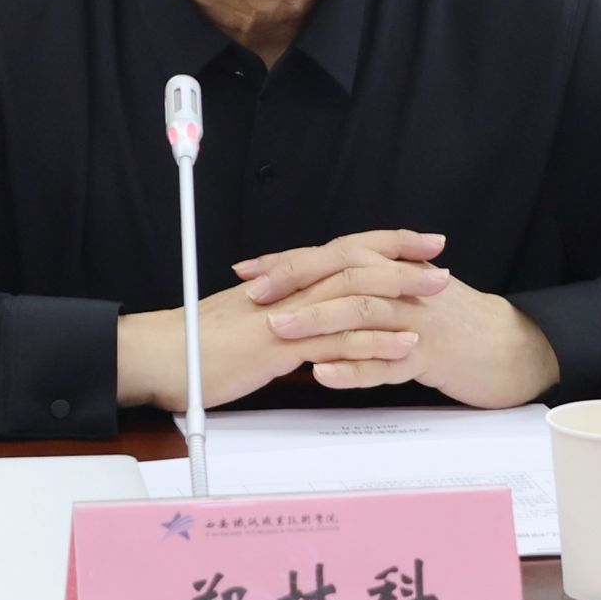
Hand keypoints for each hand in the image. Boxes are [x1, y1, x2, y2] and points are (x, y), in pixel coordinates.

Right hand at [116, 231, 447, 410]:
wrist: (160, 357)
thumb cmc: (198, 349)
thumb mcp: (248, 327)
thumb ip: (283, 323)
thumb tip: (311, 333)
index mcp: (284, 282)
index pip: (341, 251)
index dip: (383, 243)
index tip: (420, 242)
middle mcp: (289, 291)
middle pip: (354, 264)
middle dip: (402, 260)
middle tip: (440, 257)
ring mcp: (286, 316)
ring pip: (353, 296)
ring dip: (400, 293)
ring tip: (437, 293)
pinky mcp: (280, 346)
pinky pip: (336, 341)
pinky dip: (375, 342)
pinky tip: (405, 347)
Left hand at [243, 239, 559, 408]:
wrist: (513, 348)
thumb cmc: (457, 324)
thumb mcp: (411, 293)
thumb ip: (368, 287)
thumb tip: (315, 290)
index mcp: (397, 267)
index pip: (336, 254)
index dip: (290, 261)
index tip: (249, 269)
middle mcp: (406, 285)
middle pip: (345, 271)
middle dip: (296, 281)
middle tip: (255, 295)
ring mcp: (420, 320)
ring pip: (363, 312)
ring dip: (317, 320)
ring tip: (279, 331)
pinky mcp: (434, 356)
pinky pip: (389, 362)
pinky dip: (354, 368)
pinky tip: (323, 374)